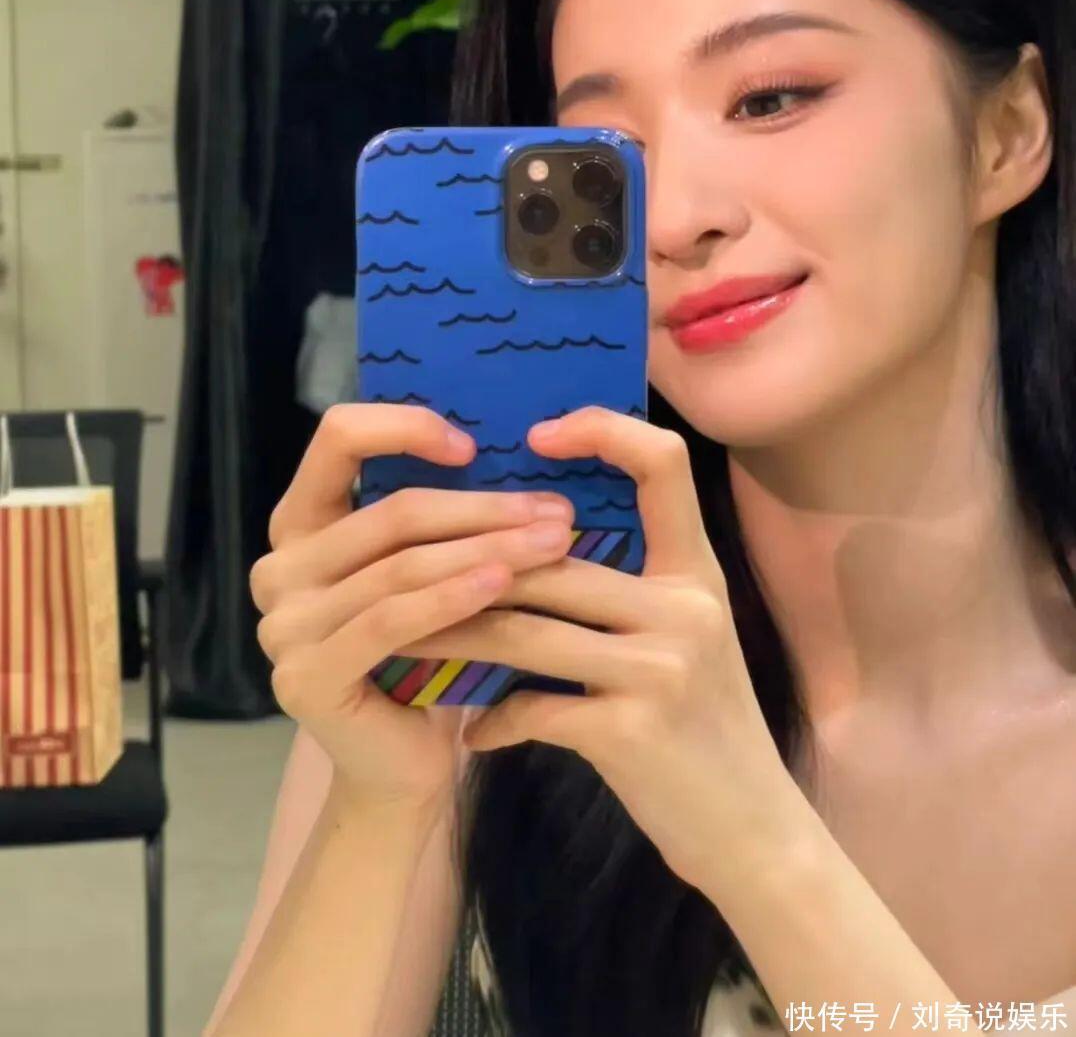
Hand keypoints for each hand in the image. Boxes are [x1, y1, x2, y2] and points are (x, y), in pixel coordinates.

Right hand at [248, 403, 574, 815]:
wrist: (399, 769)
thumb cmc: (426, 658)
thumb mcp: (426, 572)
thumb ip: (438, 519)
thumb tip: (517, 447)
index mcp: (299, 526)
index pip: (337, 439)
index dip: (404, 426)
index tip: (472, 445)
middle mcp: (279, 568)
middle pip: (391, 512)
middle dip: (484, 508)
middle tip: (557, 511)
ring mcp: (283, 625)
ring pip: (401, 564)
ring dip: (487, 549)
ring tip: (554, 543)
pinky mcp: (305, 676)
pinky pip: (391, 620)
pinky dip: (452, 597)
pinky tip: (504, 582)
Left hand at [401, 406, 798, 890]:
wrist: (753, 830)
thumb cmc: (705, 727)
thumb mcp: (685, 641)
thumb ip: (628, 591)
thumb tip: (524, 547)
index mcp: (697, 573)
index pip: (664, 464)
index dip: (603, 431)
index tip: (538, 434)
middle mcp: (685, 607)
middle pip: (552, 558)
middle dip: (468, 565)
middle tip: (403, 565)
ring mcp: (661, 668)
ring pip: (524, 629)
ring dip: (454, 636)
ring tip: (405, 641)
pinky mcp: (633, 732)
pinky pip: (534, 708)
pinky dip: (492, 721)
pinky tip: (472, 732)